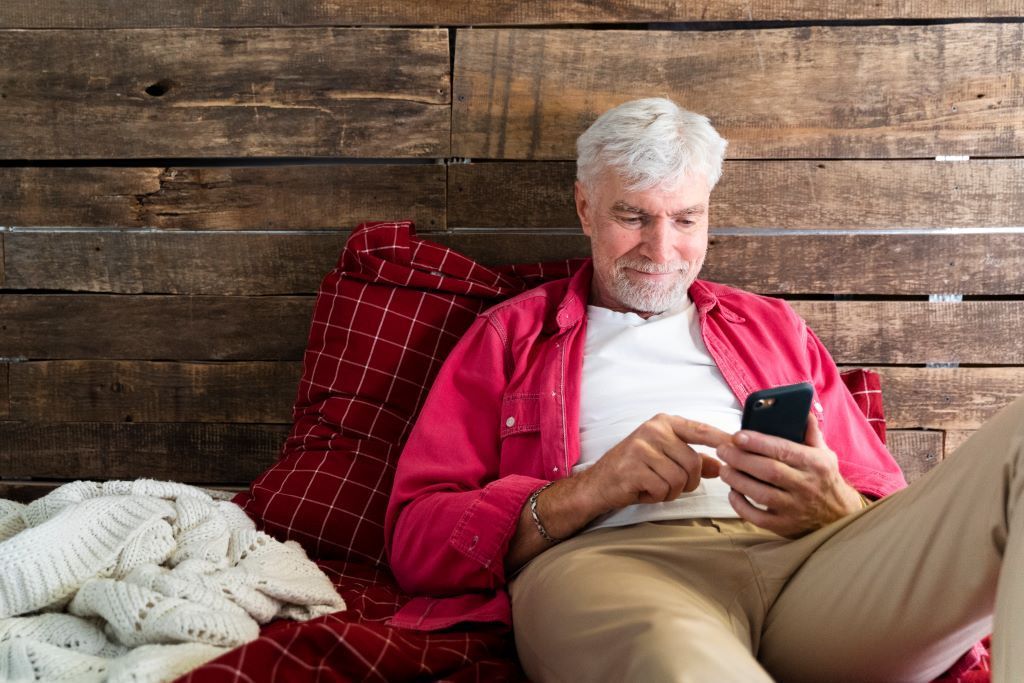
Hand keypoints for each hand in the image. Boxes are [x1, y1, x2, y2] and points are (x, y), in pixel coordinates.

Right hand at [577, 414, 729, 516]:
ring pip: (680, 478)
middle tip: (670, 485)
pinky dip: (658, 496)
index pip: (701, 429)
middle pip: (694, 462)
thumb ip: (694, 460)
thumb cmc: (634, 469)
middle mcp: (653, 430)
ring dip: (672, 491)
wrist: (599, 483)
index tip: (741, 445)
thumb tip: (722, 466)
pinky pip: (664, 489)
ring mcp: (642, 447)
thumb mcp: (666, 460)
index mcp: (664, 422)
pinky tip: (644, 490)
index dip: (723, 440)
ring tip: (654, 486)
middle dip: (688, 482)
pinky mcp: (634, 467)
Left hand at [716, 412, 861, 537]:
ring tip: (724, 469)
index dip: (758, 443)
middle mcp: (806, 486)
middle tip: (723, 450)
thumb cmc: (824, 478)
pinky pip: (758, 518)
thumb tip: (801, 408)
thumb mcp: (824, 453)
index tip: (737, 436)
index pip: (784, 450)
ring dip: (737, 481)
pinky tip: (732, 493)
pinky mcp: (785, 526)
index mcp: (815, 464)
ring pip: (761, 494)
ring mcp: (795, 508)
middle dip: (741, 459)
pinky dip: (741, 506)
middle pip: (768, 471)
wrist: (839, 515)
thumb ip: (810, 431)